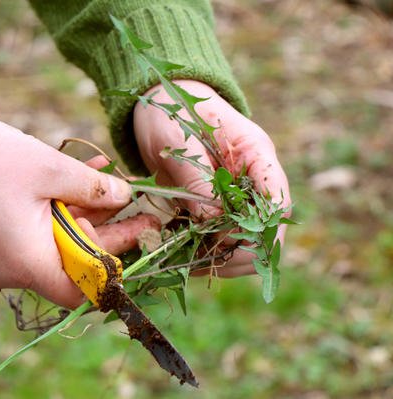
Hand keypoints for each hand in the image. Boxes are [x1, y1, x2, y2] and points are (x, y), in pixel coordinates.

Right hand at [0, 102, 158, 307]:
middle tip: (134, 200)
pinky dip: (55, 209)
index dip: (118, 262)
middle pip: (72, 261)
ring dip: (81, 211)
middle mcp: (11, 272)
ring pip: (53, 241)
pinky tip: (75, 176)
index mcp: (28, 264)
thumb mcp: (50, 169)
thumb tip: (126, 197)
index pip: (86, 288)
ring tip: (109, 178)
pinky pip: (31, 231)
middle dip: (105, 227)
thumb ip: (95, 189)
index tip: (141, 229)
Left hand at [133, 80, 290, 276]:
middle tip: (206, 258)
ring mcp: (240, 195)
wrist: (160, 101)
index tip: (224, 238)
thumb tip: (212, 221)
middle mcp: (254, 179)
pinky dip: (211, 254)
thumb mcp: (178, 139)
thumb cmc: (170, 110)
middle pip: (270, 230)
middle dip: (243, 251)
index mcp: (255, 154)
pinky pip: (227, 239)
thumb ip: (197, 178)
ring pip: (251, 242)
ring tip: (193, 262)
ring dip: (227, 259)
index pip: (278, 201)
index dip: (259, 229)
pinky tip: (188, 258)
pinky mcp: (220, 206)